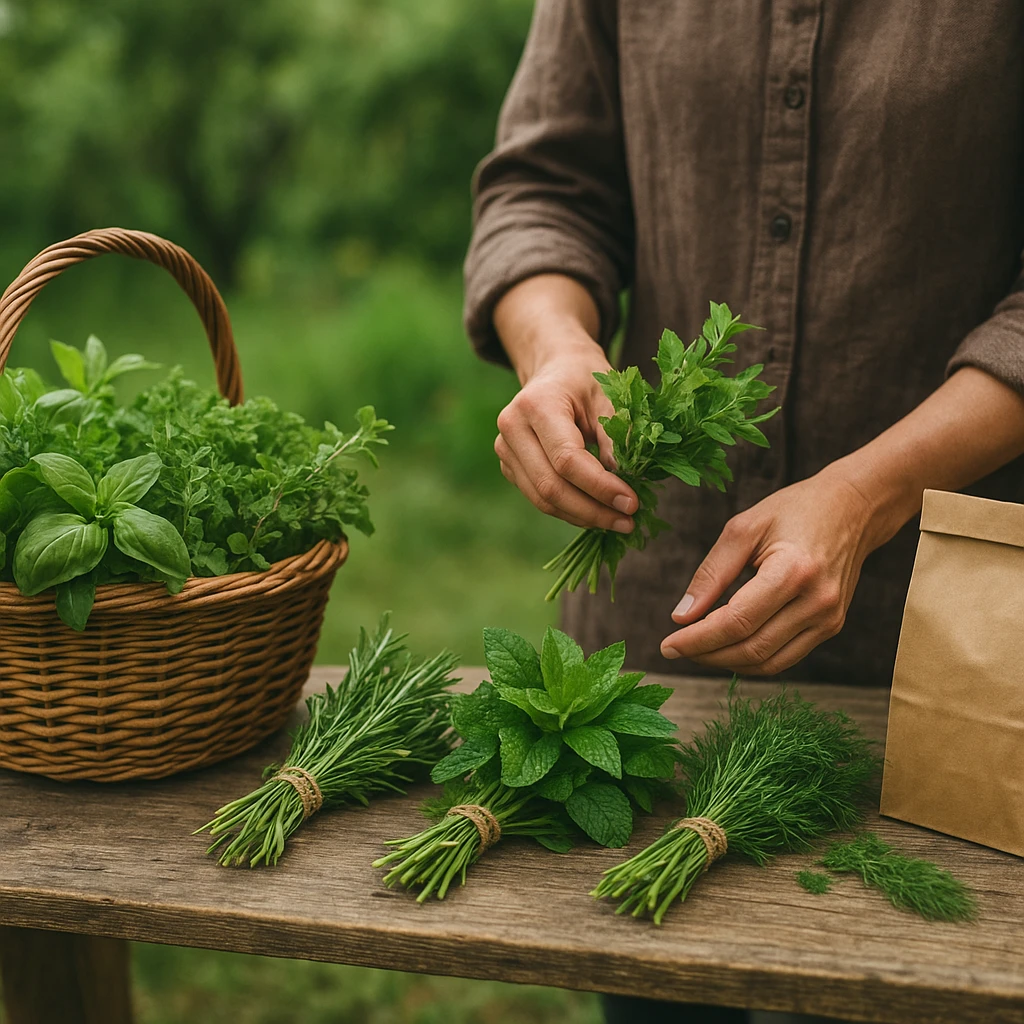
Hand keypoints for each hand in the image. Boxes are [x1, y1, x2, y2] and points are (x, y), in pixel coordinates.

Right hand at [494, 333, 638, 531]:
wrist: (556, 369)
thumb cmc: (587, 380)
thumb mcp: (611, 398)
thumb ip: (617, 438)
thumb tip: (623, 487)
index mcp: (536, 404)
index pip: (566, 460)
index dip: (600, 487)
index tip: (631, 503)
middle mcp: (512, 428)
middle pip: (551, 486)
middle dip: (592, 510)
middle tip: (628, 521)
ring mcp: (505, 449)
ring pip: (543, 499)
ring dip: (582, 516)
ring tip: (617, 522)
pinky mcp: (510, 466)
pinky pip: (539, 498)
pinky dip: (570, 510)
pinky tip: (597, 512)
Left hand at [660, 468, 881, 674]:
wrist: (853, 508)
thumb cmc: (796, 510)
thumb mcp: (744, 528)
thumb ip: (711, 573)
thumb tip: (681, 617)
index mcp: (794, 571)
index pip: (737, 622)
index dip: (698, 639)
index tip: (667, 644)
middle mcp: (817, 602)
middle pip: (751, 648)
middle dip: (707, 655)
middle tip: (674, 648)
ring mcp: (829, 619)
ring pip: (768, 662)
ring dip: (727, 662)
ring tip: (696, 649)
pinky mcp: (831, 626)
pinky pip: (785, 657)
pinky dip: (751, 659)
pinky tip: (726, 646)